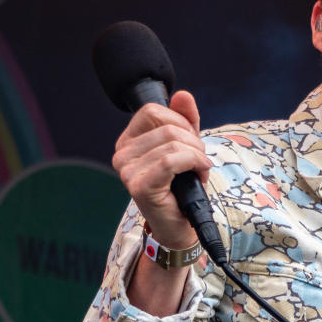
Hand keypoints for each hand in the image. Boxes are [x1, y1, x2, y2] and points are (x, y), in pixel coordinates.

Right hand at [111, 90, 208, 249]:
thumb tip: (183, 96)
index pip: (153, 110)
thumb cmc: (181, 188)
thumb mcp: (186, 147)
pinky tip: (199, 174)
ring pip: (172, 143)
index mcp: (128, 141)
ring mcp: (127, 171)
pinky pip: (171, 160)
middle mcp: (122, 154)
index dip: (180, 122)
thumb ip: (185, 120)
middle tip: (197, 159)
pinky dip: (193, 163)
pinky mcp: (140, 186)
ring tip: (198, 170)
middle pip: (166, 125)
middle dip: (192, 140)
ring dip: (197, 155)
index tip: (190, 142)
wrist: (180, 226)